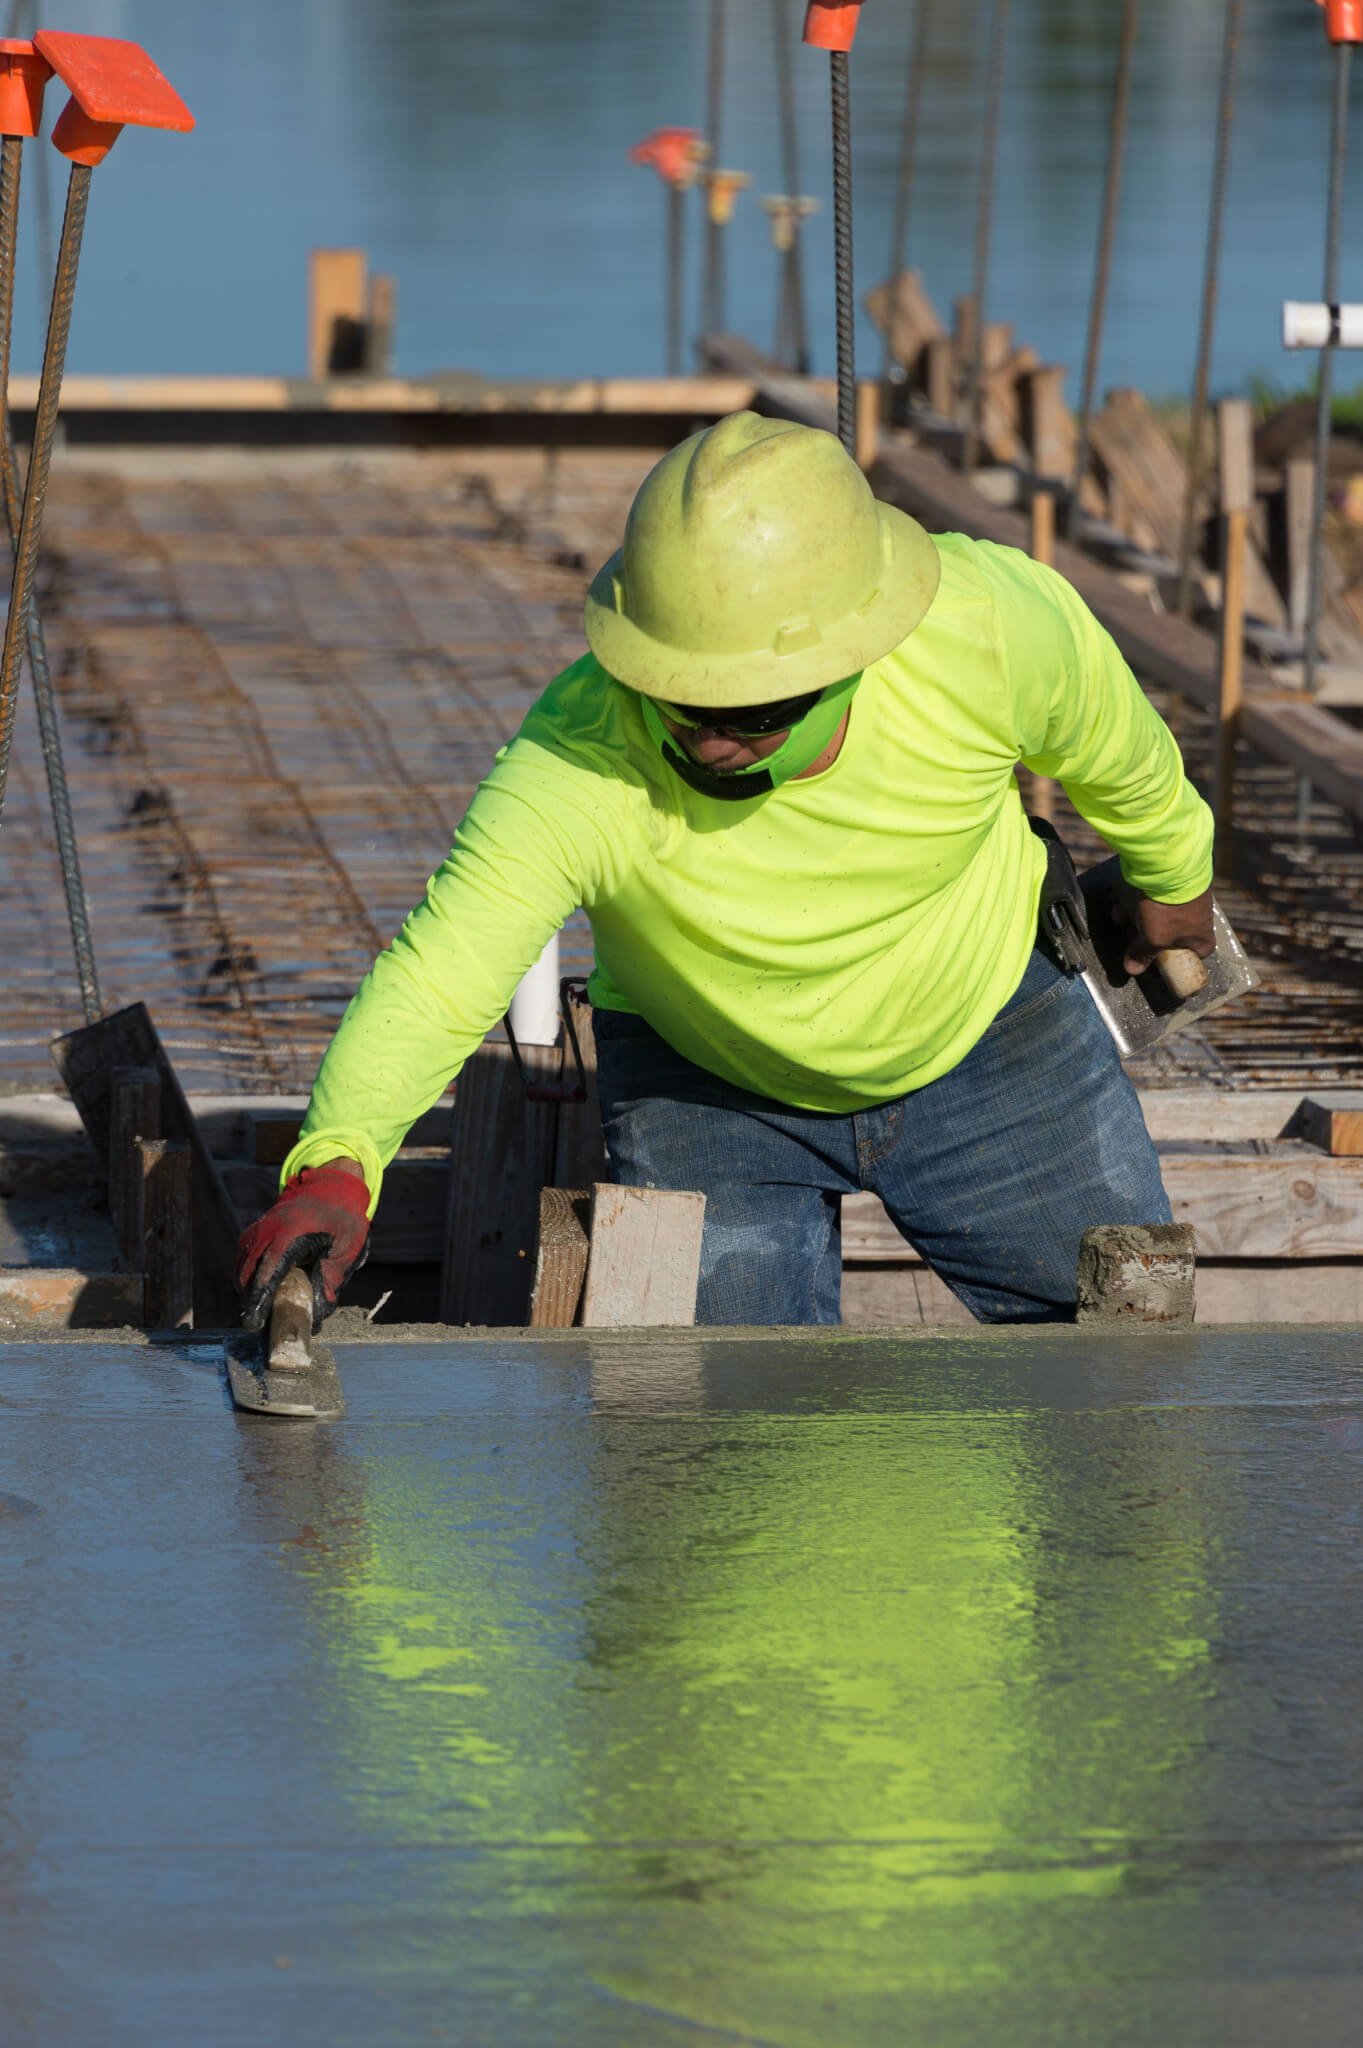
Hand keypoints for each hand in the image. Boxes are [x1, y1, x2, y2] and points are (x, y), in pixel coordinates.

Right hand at [234, 1159, 369, 1332]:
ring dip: (248, 1293)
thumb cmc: (341, 1218)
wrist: (328, 1187)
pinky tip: (260, 1296)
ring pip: (242, 1270)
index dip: (260, 1297)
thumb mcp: (347, 1247)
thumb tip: (317, 1314)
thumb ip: (332, 1278)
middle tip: (260, 1328)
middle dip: (252, 1301)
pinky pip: (243, 1262)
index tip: (254, 1321)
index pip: (269, 1269)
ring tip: (261, 1315)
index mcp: (292, 1232)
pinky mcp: (252, 1235)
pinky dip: (247, 1281)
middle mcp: (267, 1230)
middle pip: (249, 1273)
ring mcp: (256, 1231)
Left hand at [1121, 887, 1214, 976]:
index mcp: (1201, 936)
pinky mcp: (1174, 884)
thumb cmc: (1170, 910)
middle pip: (1169, 936)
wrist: (1172, 866)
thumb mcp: (1154, 938)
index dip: (1176, 960)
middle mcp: (1198, 918)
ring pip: (1159, 916)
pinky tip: (1120, 902)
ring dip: (1136, 919)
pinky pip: (1155, 898)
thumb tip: (1133, 969)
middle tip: (1129, 935)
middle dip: (1145, 937)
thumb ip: (1143, 954)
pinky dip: (1138, 902)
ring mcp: (1187, 899)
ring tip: (1120, 916)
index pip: (1196, 955)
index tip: (1157, 959)